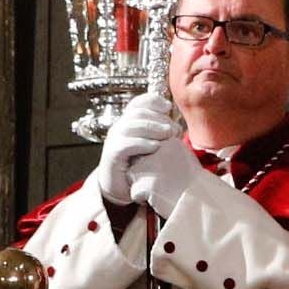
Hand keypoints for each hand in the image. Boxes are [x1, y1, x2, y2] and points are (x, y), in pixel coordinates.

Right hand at [97, 89, 184, 216]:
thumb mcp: (149, 146)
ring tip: (169, 135)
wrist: (119, 187)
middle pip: (138, 113)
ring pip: (131, 126)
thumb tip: (177, 126)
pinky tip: (156, 147)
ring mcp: (114, 140)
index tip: (168, 107)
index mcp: (128, 122)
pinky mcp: (112, 155)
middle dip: (159, 118)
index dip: (153, 101)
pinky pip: (126, 144)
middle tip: (174, 129)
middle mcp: (119, 128)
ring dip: (153, 128)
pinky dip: (142, 143)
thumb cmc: (138, 165)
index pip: (138, 103)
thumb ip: (159, 135)